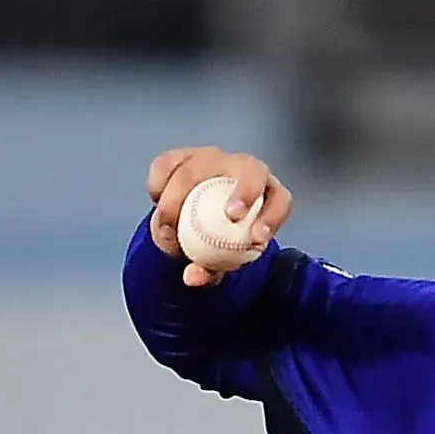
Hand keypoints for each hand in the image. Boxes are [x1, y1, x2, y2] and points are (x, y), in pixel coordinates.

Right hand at [145, 146, 292, 286]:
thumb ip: (207, 270)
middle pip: (251, 170)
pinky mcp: (182, 155)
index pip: (279, 200)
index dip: (272, 216)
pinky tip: (155, 201)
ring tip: (167, 229)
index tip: (256, 238)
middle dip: (245, 191)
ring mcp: (213, 158)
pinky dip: (158, 184)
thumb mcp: (215, 261)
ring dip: (179, 197)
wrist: (190, 222)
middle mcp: (243, 169)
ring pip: (198, 168)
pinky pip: (167, 164)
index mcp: (266, 195)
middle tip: (229, 216)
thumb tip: (191, 278)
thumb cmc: (215, 244)